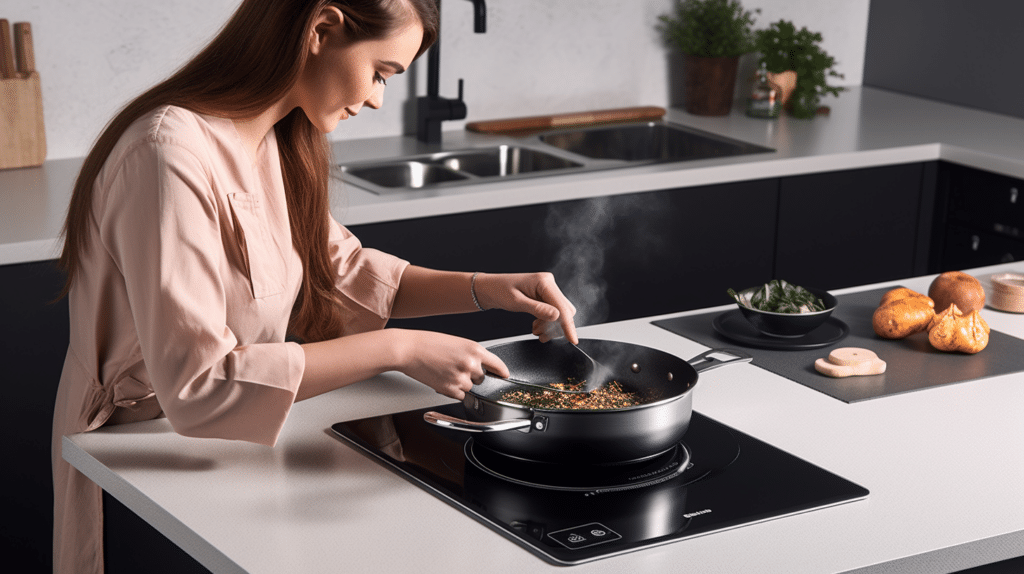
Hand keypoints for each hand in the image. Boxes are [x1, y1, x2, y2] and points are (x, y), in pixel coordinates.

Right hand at [394, 330, 509, 399]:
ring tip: (446, 371)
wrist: (408, 349)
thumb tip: (481, 367)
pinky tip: (442, 378)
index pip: (498, 365)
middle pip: (483, 378)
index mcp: (475, 349)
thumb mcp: (457, 342)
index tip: (504, 376)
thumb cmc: (428, 343)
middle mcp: (472, 364)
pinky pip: (460, 395)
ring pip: (471, 388)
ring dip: (462, 384)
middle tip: (456, 367)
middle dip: (473, 376)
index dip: (502, 372)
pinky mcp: (451, 389)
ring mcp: (462, 378)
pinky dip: (453, 391)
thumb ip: (472, 354)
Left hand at [474, 272, 578, 343]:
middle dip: (555, 327)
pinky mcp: (544, 296)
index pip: (562, 307)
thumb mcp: (516, 302)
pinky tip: (536, 326)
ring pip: (560, 313)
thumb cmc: (499, 291)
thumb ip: (537, 309)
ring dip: (550, 326)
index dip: (568, 325)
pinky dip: (546, 323)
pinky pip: (553, 313)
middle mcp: (548, 284)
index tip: (572, 340)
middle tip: (540, 335)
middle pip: (565, 310)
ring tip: (535, 331)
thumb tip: (557, 316)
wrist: (488, 289)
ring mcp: (547, 290)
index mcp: (544, 282)